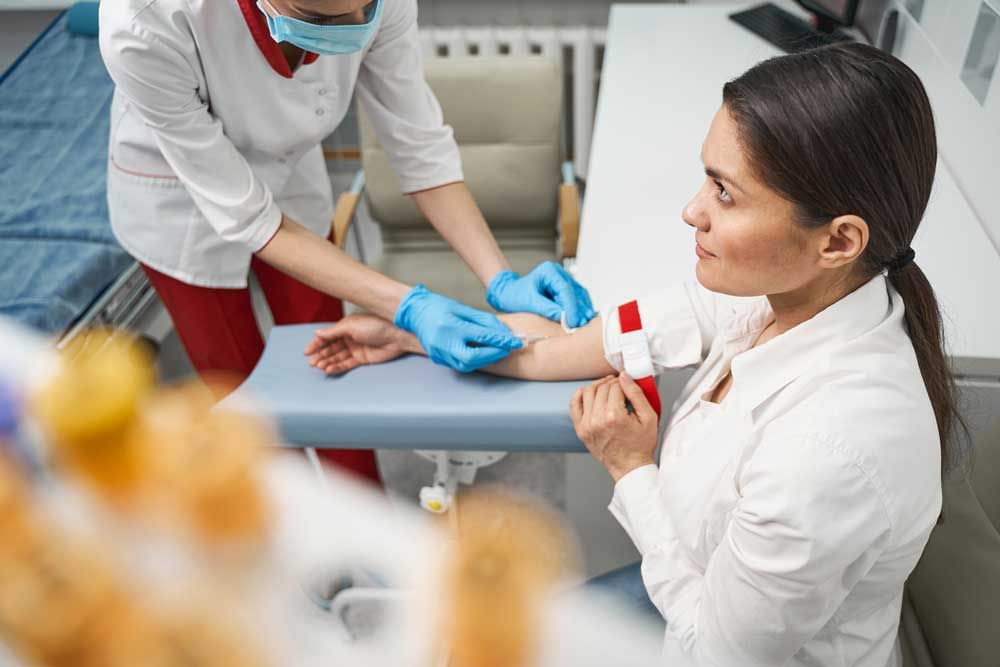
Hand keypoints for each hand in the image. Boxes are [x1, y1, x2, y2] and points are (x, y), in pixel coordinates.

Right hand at [304, 314, 409, 374]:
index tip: (307, 352)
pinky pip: (346, 364)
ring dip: (327, 362)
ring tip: (319, 366)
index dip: (316, 343)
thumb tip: (318, 333)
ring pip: (337, 357)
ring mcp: (356, 348)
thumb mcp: (350, 326)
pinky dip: (337, 367)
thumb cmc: (377, 325)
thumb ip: (333, 331)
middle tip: (312, 362)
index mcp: (346, 326)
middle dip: (321, 355)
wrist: (396, 335)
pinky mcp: (362, 358)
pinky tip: (329, 369)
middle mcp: (350, 337)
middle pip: (331, 348)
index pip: (327, 336)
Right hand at [394, 284, 522, 372]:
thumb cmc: (438, 306)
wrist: (414, 312)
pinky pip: (459, 364)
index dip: (501, 340)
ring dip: (485, 359)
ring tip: (497, 351)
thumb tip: (503, 331)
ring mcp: (439, 353)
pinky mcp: (438, 359)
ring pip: (467, 365)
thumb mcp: (462, 308)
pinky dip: (474, 360)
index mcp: (450, 326)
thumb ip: (483, 320)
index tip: (515, 341)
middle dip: (493, 354)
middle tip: (507, 349)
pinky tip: (481, 354)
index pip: (481, 336)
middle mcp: (443, 342)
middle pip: (474, 358)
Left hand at [486, 262, 596, 328]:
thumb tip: (564, 318)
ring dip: (582, 309)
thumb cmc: (515, 295)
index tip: (573, 321)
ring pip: (578, 295)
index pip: (565, 289)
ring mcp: (563, 280)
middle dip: (579, 309)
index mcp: (549, 271)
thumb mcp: (530, 303)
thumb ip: (547, 309)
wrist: (509, 294)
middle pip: (575, 292)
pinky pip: (576, 299)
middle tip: (582, 324)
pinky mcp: (564, 290)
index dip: (571, 307)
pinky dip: (579, 309)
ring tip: (585, 323)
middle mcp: (559, 273)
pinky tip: (583, 318)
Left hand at [569, 373, 657, 481]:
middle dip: (611, 383)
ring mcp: (586, 425)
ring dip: (598, 386)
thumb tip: (625, 376)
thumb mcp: (649, 417)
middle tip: (619, 386)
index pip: (615, 387)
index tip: (627, 385)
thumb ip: (637, 394)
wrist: (629, 466)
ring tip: (607, 388)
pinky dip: (580, 395)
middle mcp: (597, 420)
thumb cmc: (640, 445)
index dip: (623, 383)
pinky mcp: (580, 429)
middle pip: (601, 388)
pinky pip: (574, 404)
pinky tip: (590, 394)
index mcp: (615, 416)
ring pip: (587, 392)